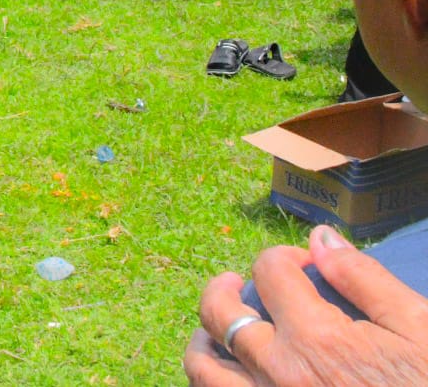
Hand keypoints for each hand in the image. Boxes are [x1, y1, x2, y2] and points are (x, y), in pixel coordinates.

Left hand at [184, 226, 427, 386]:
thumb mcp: (418, 328)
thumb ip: (363, 279)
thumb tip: (320, 238)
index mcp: (316, 340)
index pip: (269, 273)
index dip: (284, 257)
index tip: (304, 266)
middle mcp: (280, 374)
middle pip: (219, 316)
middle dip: (223, 289)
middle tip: (235, 283)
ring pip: (204, 370)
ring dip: (205, 341)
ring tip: (216, 330)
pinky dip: (217, 384)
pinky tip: (235, 374)